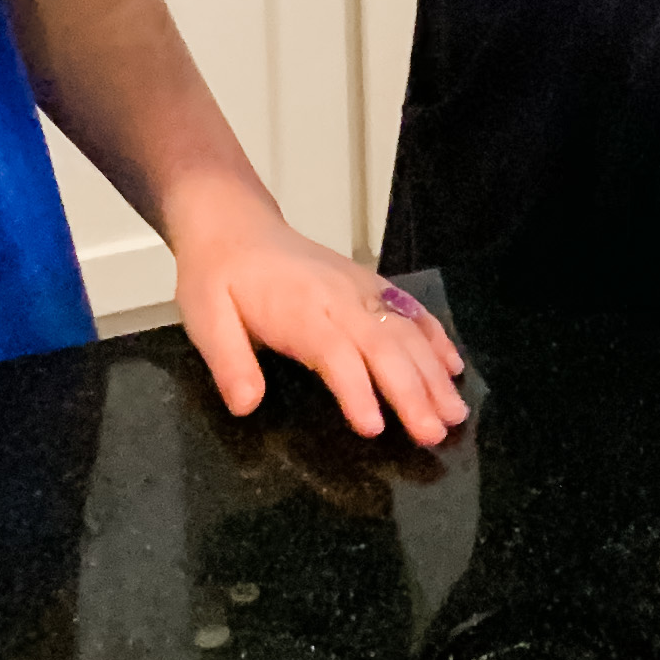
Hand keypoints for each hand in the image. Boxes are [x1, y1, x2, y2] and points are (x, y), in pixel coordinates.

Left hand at [177, 217, 469, 448]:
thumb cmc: (218, 276)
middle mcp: (339, 297)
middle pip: (384, 346)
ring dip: (434, 373)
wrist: (234, 225)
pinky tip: (453, 367)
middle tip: (434, 435)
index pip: (335, 352)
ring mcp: (360, 289)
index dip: (357, 390)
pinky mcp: (369, 285)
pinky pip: (410, 309)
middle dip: (413, 392)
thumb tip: (246, 405)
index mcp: (299, 308)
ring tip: (455, 413)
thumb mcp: (204, 319)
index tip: (374, 427)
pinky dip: (435, 337)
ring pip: (406, 331)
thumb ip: (229, 362)